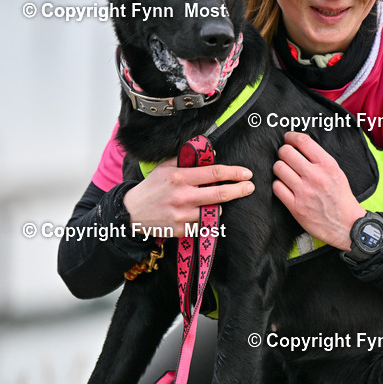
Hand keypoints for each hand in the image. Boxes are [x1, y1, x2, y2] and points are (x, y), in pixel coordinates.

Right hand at [124, 158, 253, 237]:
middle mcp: (182, 196)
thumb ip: (187, 160)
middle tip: (250, 187)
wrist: (132, 213)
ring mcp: (182, 215)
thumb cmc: (152, 187)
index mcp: (179, 177)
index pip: (214, 173)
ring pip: (214, 211)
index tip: (246, 173)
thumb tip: (211, 154)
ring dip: (219, 206)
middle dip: (239, 190)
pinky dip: (206, 218)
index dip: (234, 173)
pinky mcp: (181, 229)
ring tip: (215, 201)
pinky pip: (203, 224)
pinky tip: (201, 213)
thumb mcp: (165, 167)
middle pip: (220, 194)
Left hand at [272, 131, 365, 250]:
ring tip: (285, 172)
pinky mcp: (295, 206)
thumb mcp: (337, 172)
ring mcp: (303, 191)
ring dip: (280, 168)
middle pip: (286, 152)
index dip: (291, 137)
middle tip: (286, 157)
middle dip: (283, 152)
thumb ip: (320, 159)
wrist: (347, 224)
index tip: (288, 138)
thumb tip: (301, 145)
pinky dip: (279, 185)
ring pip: (278, 168)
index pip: (302, 141)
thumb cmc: (341, 198)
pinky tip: (285, 186)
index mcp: (327, 165)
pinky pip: (277, 187)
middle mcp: (314, 176)